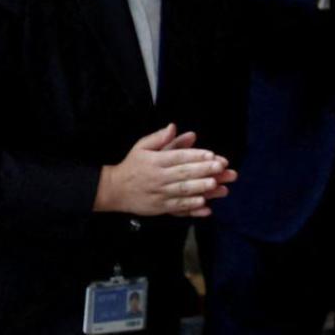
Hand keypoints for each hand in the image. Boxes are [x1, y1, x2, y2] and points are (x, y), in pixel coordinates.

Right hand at [93, 125, 236, 217]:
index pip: (177, 157)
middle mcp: (158, 177)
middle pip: (183, 173)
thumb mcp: (141, 147)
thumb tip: (173, 127)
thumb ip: (159, 138)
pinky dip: (190, 206)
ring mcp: (159, 193)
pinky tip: (203, 205)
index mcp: (155, 161)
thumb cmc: (132, 165)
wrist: (113, 190)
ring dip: (199, 188)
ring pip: (182, 190)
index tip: (212, 154)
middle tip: (221, 167)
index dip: (195, 155)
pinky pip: (177, 207)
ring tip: (215, 184)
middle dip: (203, 170)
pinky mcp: (159, 207)